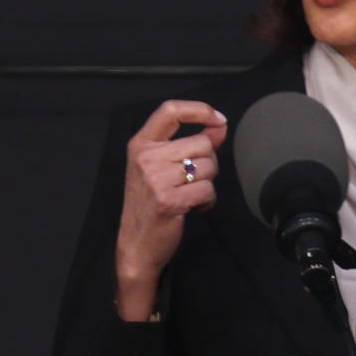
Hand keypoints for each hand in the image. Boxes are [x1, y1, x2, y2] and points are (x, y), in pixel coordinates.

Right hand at [114, 100, 227, 319]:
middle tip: (193, 181)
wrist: (136, 245)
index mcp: (141, 144)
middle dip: (209, 163)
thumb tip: (219, 125)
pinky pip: (207, 190)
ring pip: (208, 166)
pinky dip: (207, 201)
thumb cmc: (151, 204)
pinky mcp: (168, 201)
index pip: (170, 110)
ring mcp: (155, 179)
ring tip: (189, 195)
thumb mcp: (162, 167)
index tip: (218, 119)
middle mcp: (145, 158)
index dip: (200, 109)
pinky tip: (192, 207)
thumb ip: (191, 143)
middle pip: (202, 143)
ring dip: (208, 184)